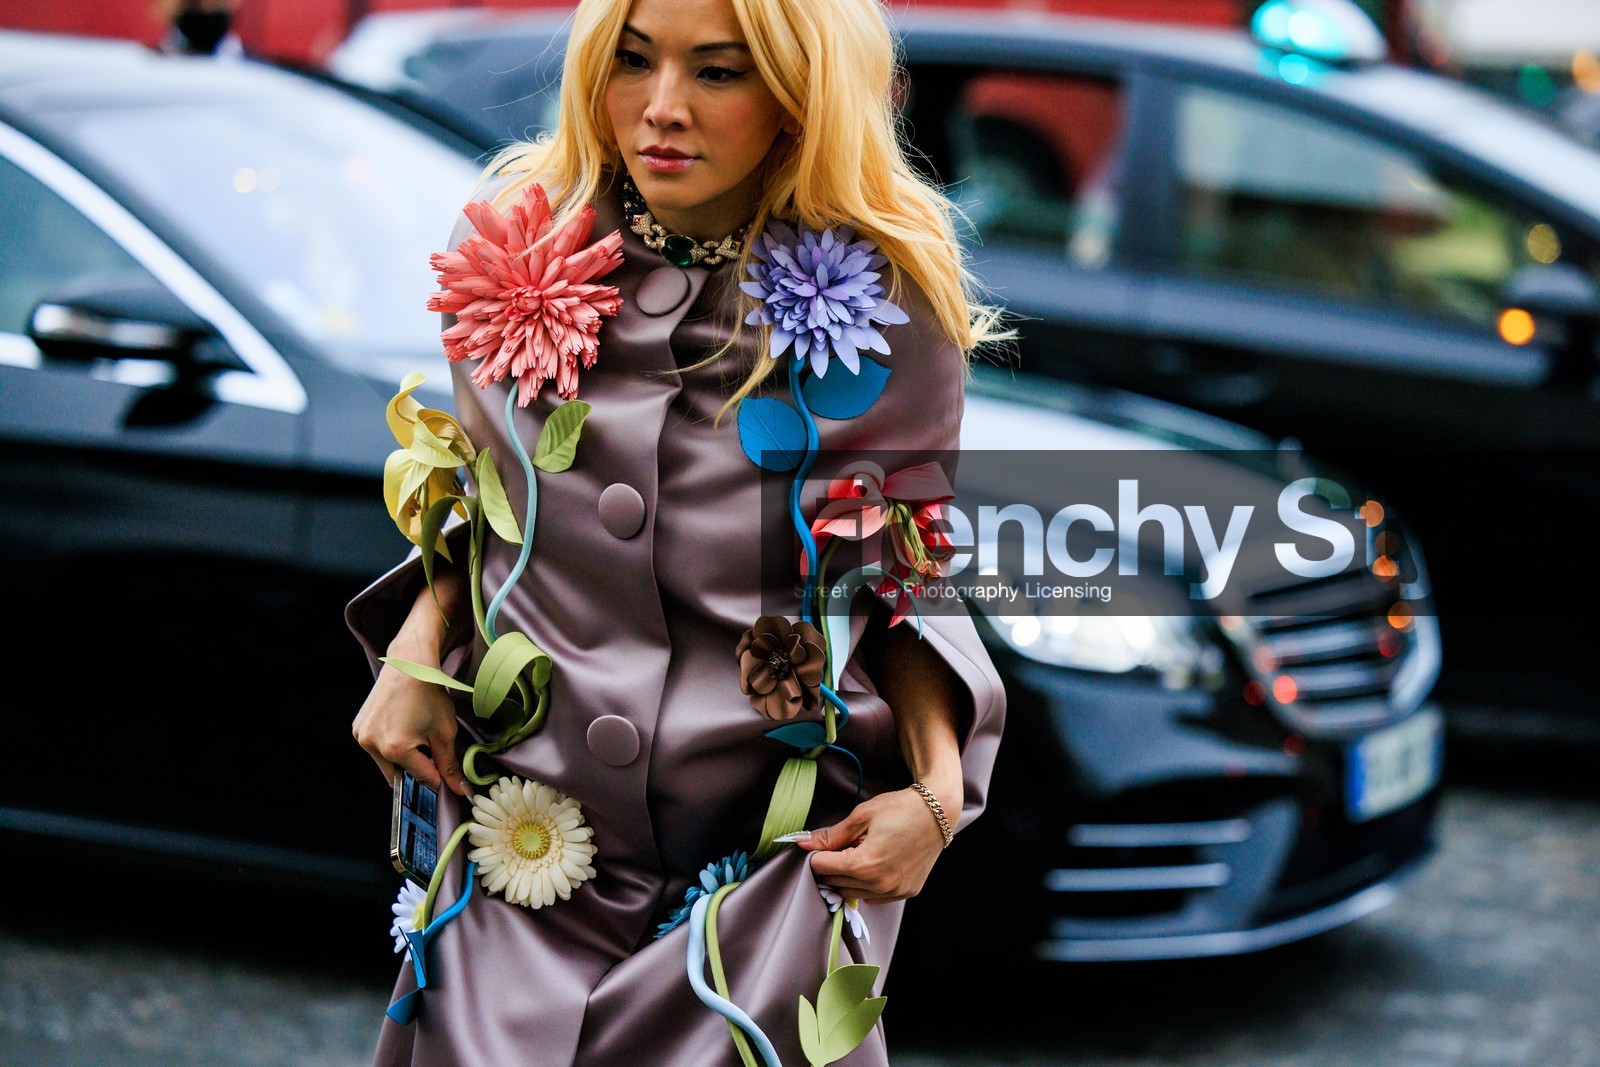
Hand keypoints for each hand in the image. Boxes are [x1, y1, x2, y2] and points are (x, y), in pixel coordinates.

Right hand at [351, 658, 470, 797]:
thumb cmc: (428, 694)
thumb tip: (459, 790)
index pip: (421, 778)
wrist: (409, 665)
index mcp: (395, 749)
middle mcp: (372, 745)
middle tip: (429, 749)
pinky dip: (388, 746)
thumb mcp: (444, 732)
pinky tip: (402, 727)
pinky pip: (375, 748)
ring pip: (386, 763)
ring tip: (415, 733)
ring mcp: (362, 736)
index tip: (446, 773)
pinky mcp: (358, 728)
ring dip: (401, 758)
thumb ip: (449, 765)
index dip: (438, 777)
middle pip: (399, 774)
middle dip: (416, 768)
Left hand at [797, 786, 947, 903]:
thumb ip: (831, 835)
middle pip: (836, 883)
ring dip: (847, 878)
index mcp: (865, 864)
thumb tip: (803, 842)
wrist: (937, 811)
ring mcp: (894, 891)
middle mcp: (879, 884)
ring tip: (858, 855)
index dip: (817, 855)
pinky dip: (867, 885)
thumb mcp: (861, 816)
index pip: (823, 868)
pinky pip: (874, 897)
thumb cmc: (900, 808)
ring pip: (853, 894)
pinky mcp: (906, 892)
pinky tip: (874, 865)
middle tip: (839, 848)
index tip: (820, 845)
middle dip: (831, 867)